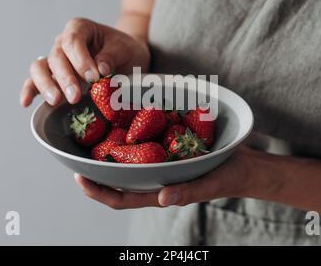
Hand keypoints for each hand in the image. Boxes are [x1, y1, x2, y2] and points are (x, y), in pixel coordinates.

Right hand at [20, 18, 150, 106]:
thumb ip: (112, 56)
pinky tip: (27, 102)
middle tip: (75, 97)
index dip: (80, 60)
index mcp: (79, 29)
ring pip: (40, 68)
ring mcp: (55, 60)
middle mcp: (62, 42)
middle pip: (56, 57)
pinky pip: (34, 81)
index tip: (93, 77)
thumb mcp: (124, 49)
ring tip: (56, 101)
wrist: (126, 58)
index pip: (73, 41)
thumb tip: (100, 68)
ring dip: (46, 85)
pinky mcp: (52, 77)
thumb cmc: (124, 51)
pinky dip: (29, 90)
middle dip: (65, 78)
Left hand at [74, 145, 260, 208]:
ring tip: (92, 135)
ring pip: (128, 163)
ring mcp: (160, 166)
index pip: (121, 199)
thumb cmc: (227, 178)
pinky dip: (131, 138)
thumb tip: (163, 198)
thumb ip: (187, 192)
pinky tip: (123, 121)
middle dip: (95, 171)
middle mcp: (154, 180)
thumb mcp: (209, 184)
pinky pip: (144, 146)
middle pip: (117, 180)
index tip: (79, 178)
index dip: (98, 192)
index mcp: (159, 193)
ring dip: (109, 153)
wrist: (243, 165)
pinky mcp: (168, 151)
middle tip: (77, 152)